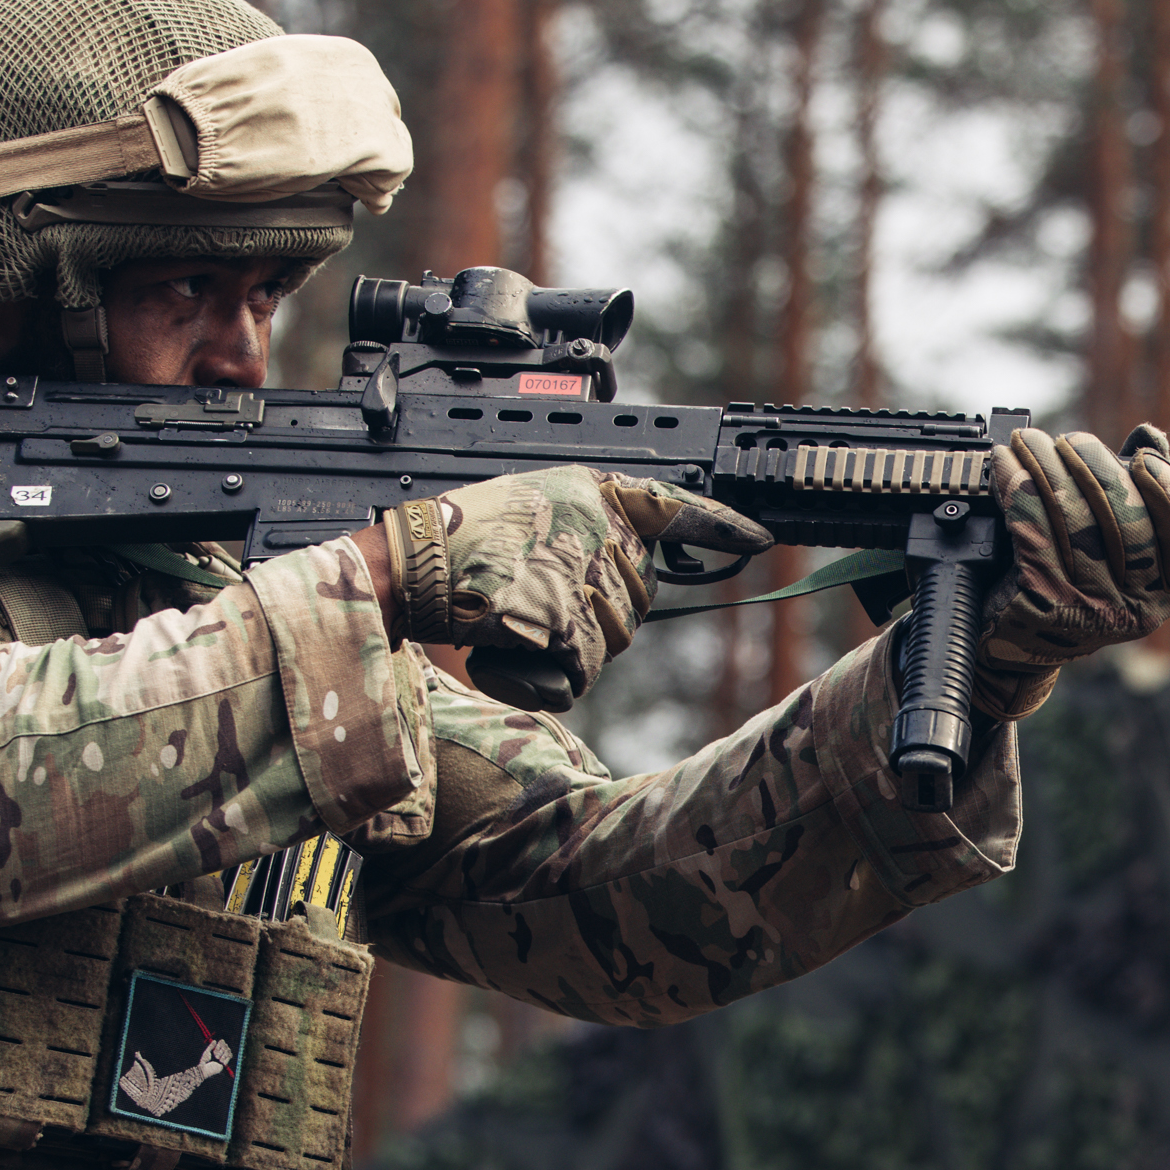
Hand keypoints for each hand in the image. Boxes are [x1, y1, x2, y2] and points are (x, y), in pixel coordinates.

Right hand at [384, 467, 769, 709]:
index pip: (671, 506)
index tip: (758, 539)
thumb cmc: (457, 548)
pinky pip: (581, 667)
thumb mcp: (529, 514)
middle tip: (531, 609)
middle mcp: (597, 525)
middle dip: (593, 622)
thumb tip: (622, 582)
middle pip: (635, 602)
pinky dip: (548, 677)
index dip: (718, 526)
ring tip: (514, 624)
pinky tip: (512, 652)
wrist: (411, 566)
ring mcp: (583, 570)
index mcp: (590, 493)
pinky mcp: (565, 615)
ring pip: (612, 641)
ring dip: (570, 653)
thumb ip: (581, 534)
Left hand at [969, 423, 1169, 718]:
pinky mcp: (1042, 602)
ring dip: (1047, 466)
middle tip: (1070, 440)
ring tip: (1030, 441)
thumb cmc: (1071, 578)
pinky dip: (1016, 487)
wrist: (1014, 641)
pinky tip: (1006, 465)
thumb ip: (1137, 492)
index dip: (1168, 489)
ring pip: (1075, 517)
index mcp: (1165, 592)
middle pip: (1126, 517)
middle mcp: (1134, 607)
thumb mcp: (1113, 544)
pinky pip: (1033, 528)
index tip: (1143, 458)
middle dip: (1095, 464)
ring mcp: (1089, 609)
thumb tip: (1152, 437)